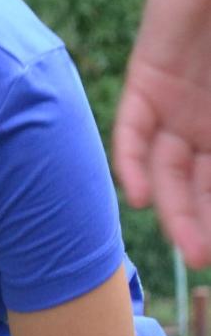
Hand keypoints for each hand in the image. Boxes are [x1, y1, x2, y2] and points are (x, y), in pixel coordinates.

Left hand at [114, 0, 210, 266]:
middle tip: (207, 259)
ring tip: (185, 242)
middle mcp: (207, 121)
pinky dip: (132, 162)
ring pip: (166, 168)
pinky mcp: (147, 76)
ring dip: (172, 207)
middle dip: (203, 224)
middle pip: (199, 186)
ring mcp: (177, 101)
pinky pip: (133, 128)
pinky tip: (139, 196)